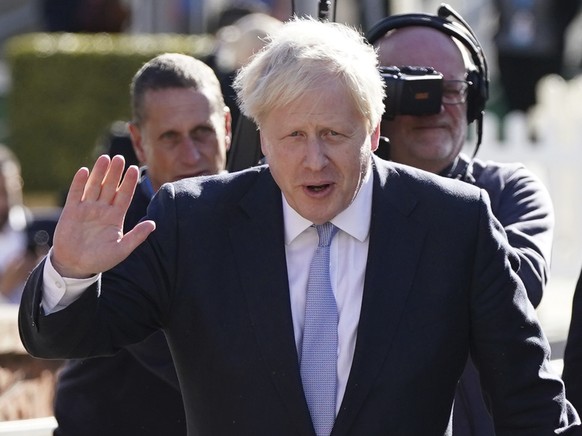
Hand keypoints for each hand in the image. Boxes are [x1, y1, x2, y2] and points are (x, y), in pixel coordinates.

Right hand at [51, 155, 155, 277]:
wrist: (76, 266)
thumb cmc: (101, 259)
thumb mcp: (122, 249)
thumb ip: (137, 236)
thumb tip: (153, 224)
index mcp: (116, 217)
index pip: (125, 196)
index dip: (129, 183)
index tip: (135, 169)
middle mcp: (102, 209)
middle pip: (110, 187)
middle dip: (115, 173)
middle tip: (120, 158)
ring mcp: (87, 209)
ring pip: (94, 186)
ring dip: (99, 173)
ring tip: (105, 158)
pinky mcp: (71, 211)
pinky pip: (76, 194)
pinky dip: (79, 183)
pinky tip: (85, 171)